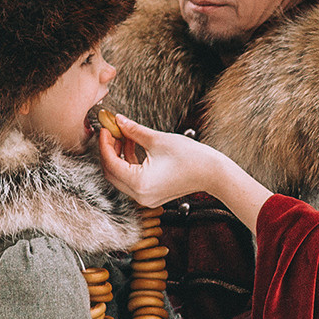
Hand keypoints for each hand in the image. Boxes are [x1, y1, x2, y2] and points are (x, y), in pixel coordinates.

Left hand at [97, 109, 274, 228]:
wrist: (213, 173)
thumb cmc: (191, 158)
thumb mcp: (158, 140)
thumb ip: (134, 130)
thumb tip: (118, 120)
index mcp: (140, 183)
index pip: (111, 163)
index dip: (105, 144)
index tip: (105, 128)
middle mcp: (140, 196)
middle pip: (112, 173)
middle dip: (109, 151)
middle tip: (111, 131)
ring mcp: (145, 198)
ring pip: (121, 176)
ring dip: (119, 156)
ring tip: (123, 135)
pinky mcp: (151, 195)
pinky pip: (132, 179)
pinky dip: (129, 163)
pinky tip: (133, 145)